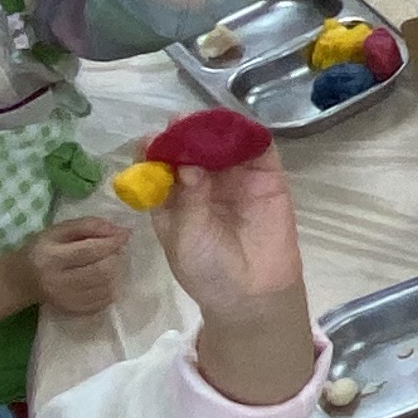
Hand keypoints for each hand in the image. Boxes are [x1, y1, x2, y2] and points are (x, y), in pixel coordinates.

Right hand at [24, 214, 128, 315]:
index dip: (112, 242)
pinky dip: (111, 289)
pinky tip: (106, 280)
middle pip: (100, 271)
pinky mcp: (72, 311)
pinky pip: (102, 302)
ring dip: (116, 273)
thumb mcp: (58, 230)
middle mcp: (57, 281)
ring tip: (111, 263)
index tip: (125, 235)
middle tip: (117, 250)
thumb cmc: (42, 249)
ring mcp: (65, 300)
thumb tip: (119, 230)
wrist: (21, 280)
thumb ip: (88, 225)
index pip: (89, 251)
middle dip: (116, 258)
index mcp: (51, 257)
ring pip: (105, 288)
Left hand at [154, 142, 304, 329]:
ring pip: (223, 143)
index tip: (151, 140)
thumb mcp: (185, 238)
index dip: (153, 150)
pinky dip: (250, 135)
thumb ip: (187, 199)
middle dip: (184, 133)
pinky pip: (259, 151)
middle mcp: (202, 183)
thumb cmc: (207, 270)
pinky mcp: (266, 179)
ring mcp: (235, 178)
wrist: (252, 294)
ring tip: (207, 124)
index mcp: (172, 198)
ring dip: (215, 129)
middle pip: (190, 147)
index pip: (158, 165)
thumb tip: (188, 163)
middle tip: (180, 124)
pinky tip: (240, 129)